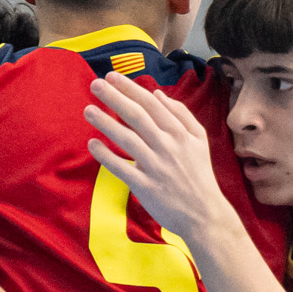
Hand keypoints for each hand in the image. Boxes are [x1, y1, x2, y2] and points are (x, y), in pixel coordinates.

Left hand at [84, 72, 240, 243]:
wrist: (204, 214)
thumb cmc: (199, 174)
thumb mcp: (199, 140)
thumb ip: (180, 114)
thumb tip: (157, 93)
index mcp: (180, 132)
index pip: (151, 104)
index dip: (130, 89)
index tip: (111, 77)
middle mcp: (167, 146)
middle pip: (137, 116)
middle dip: (115, 98)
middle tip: (95, 85)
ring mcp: (156, 167)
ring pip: (127, 139)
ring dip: (106, 123)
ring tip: (88, 110)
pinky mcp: (145, 187)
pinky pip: (122, 168)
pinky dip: (106, 156)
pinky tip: (93, 144)